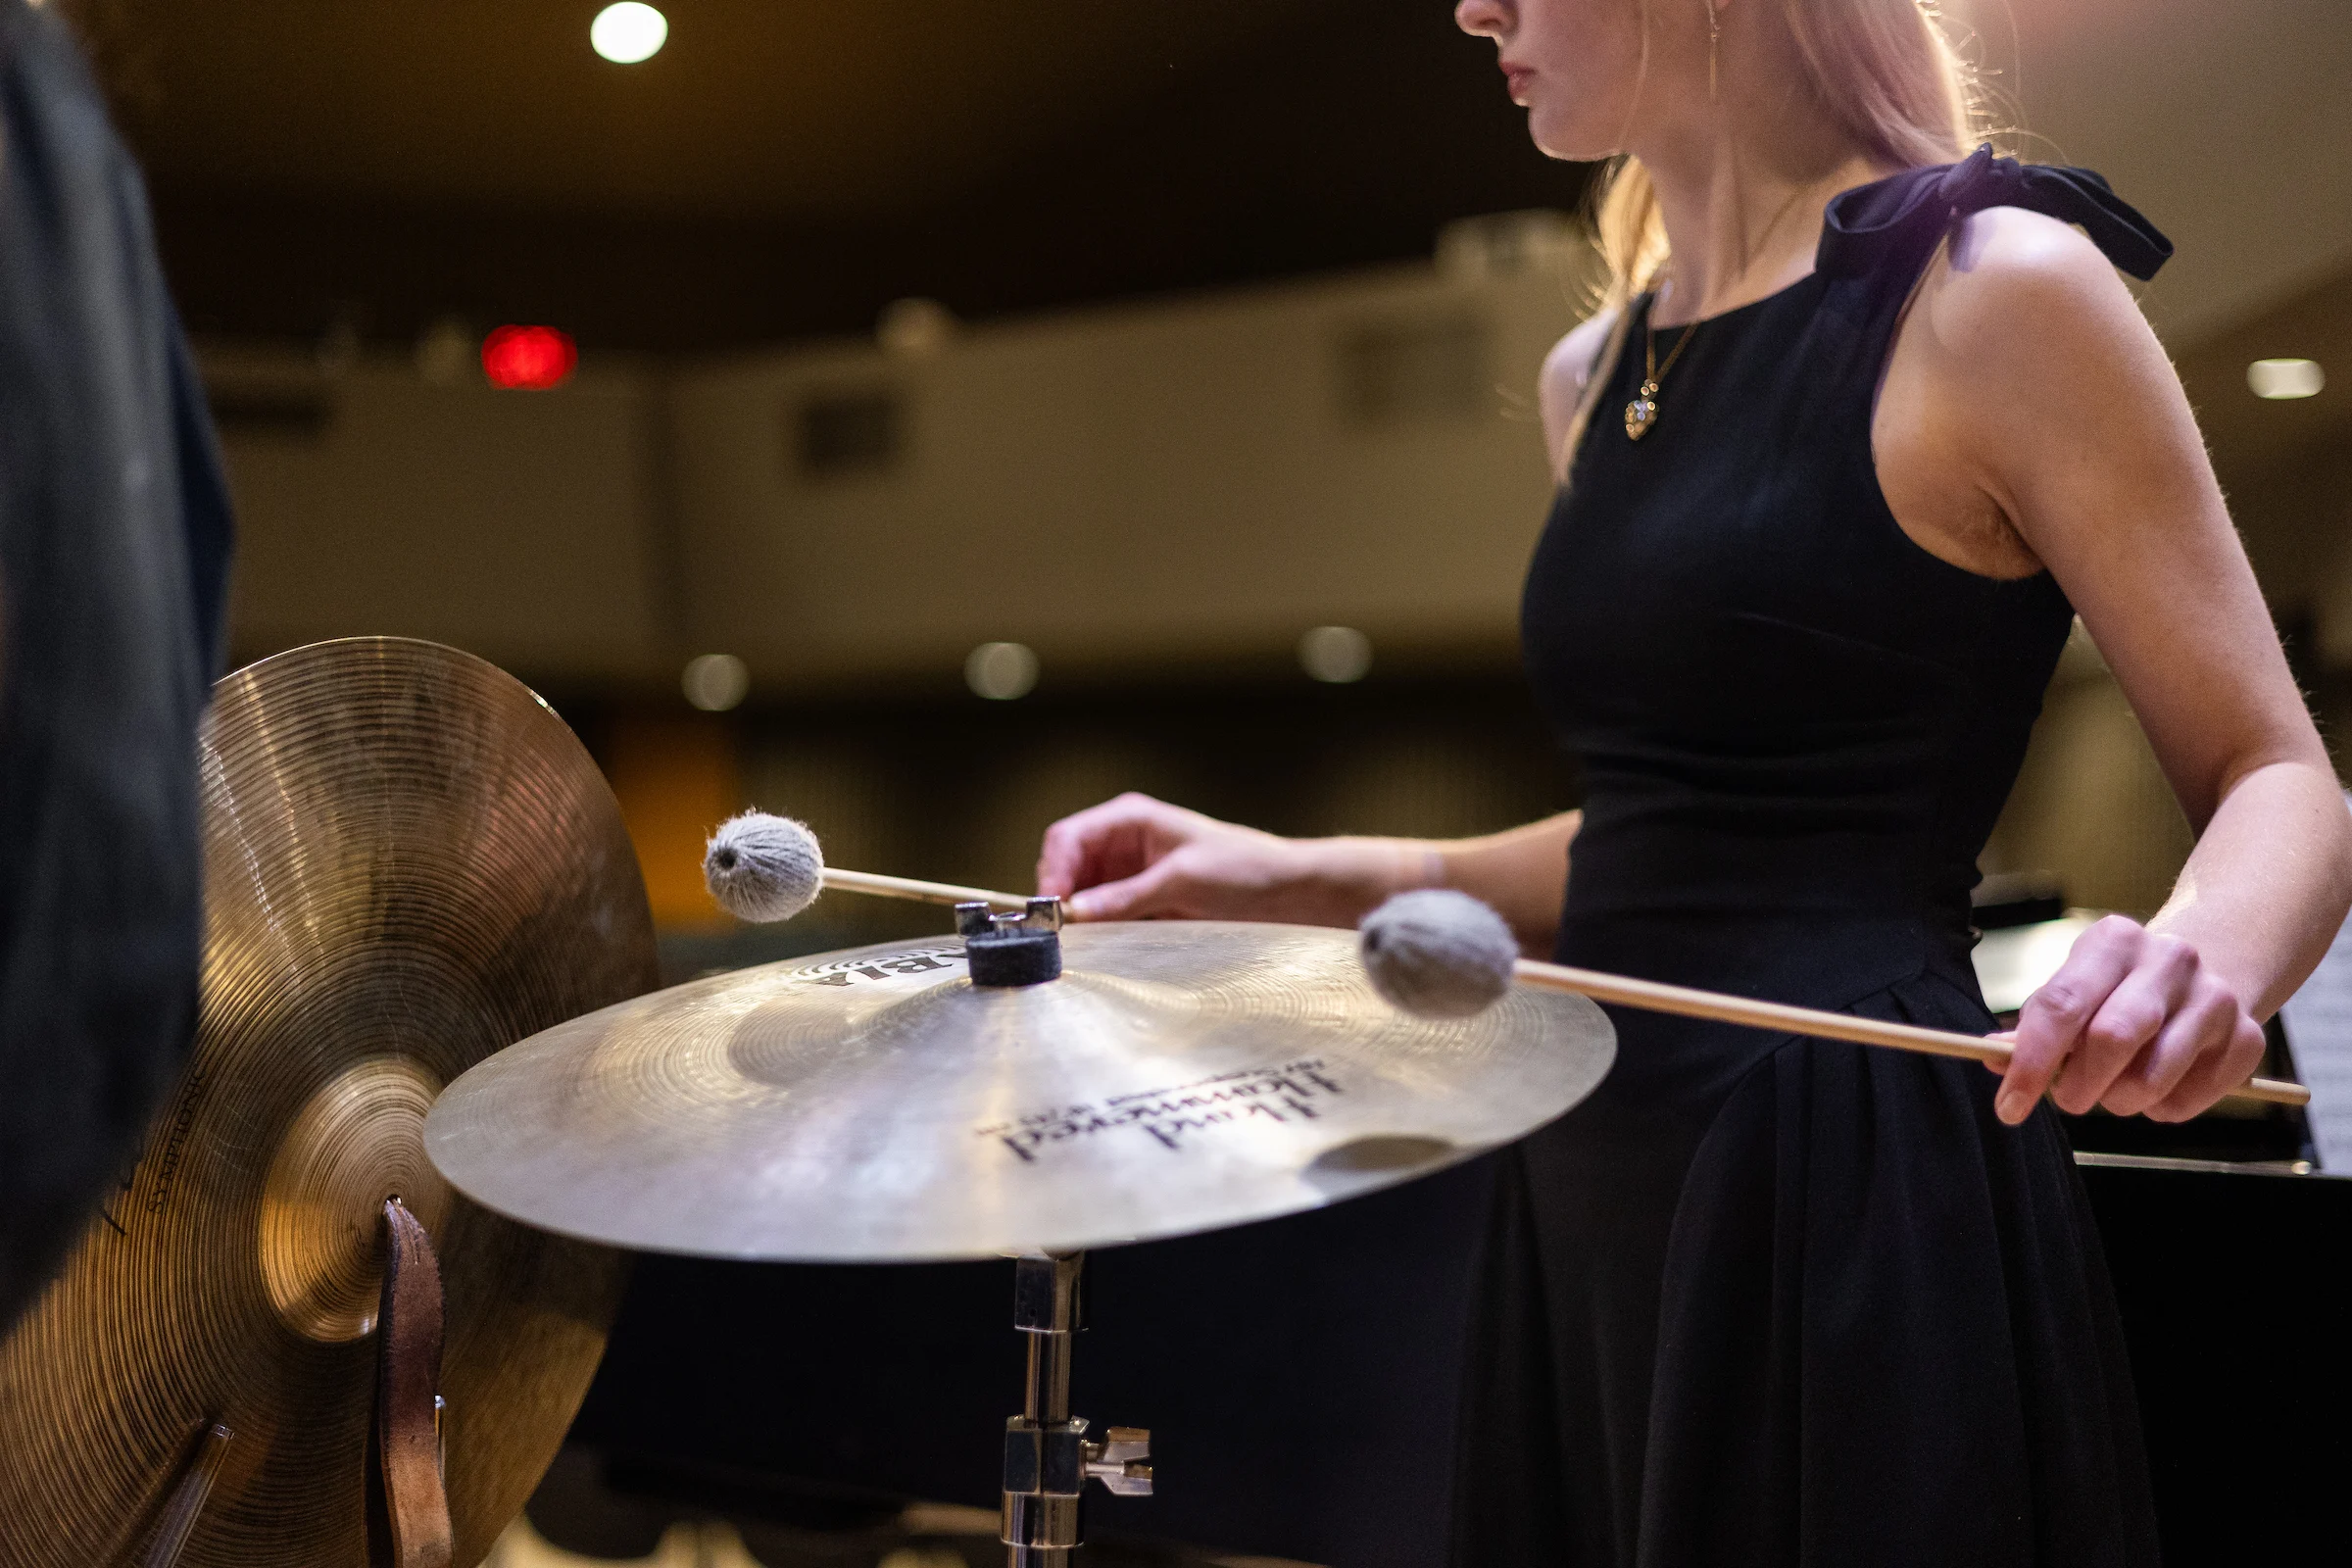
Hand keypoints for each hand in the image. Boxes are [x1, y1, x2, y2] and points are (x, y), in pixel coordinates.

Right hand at [1036, 793, 1416, 924]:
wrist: (1289, 892)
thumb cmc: (1246, 868)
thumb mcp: (1183, 879)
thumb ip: (1126, 896)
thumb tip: (1078, 911)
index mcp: (1132, 818)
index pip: (1068, 836)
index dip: (1054, 870)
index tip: (1055, 906)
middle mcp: (1126, 842)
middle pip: (1068, 865)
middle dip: (1061, 894)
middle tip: (1062, 929)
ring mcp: (1132, 873)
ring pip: (1082, 893)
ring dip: (1078, 915)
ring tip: (1081, 940)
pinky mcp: (1143, 901)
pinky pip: (1105, 914)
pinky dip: (1098, 928)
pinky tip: (1101, 943)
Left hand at [1992, 914, 2266, 1124]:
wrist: (2209, 972)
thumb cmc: (2120, 989)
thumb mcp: (2075, 989)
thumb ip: (2036, 1025)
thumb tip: (1995, 1059)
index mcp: (2114, 939)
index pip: (2061, 1005)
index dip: (2031, 1063)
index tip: (2008, 1107)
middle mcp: (2169, 959)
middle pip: (2112, 1038)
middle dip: (2078, 1086)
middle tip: (2069, 1100)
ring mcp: (2215, 998)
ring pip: (2151, 1079)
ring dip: (2120, 1102)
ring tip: (2115, 1090)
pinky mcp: (2249, 1040)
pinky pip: (2188, 1102)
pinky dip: (2160, 1110)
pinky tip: (2157, 1088)